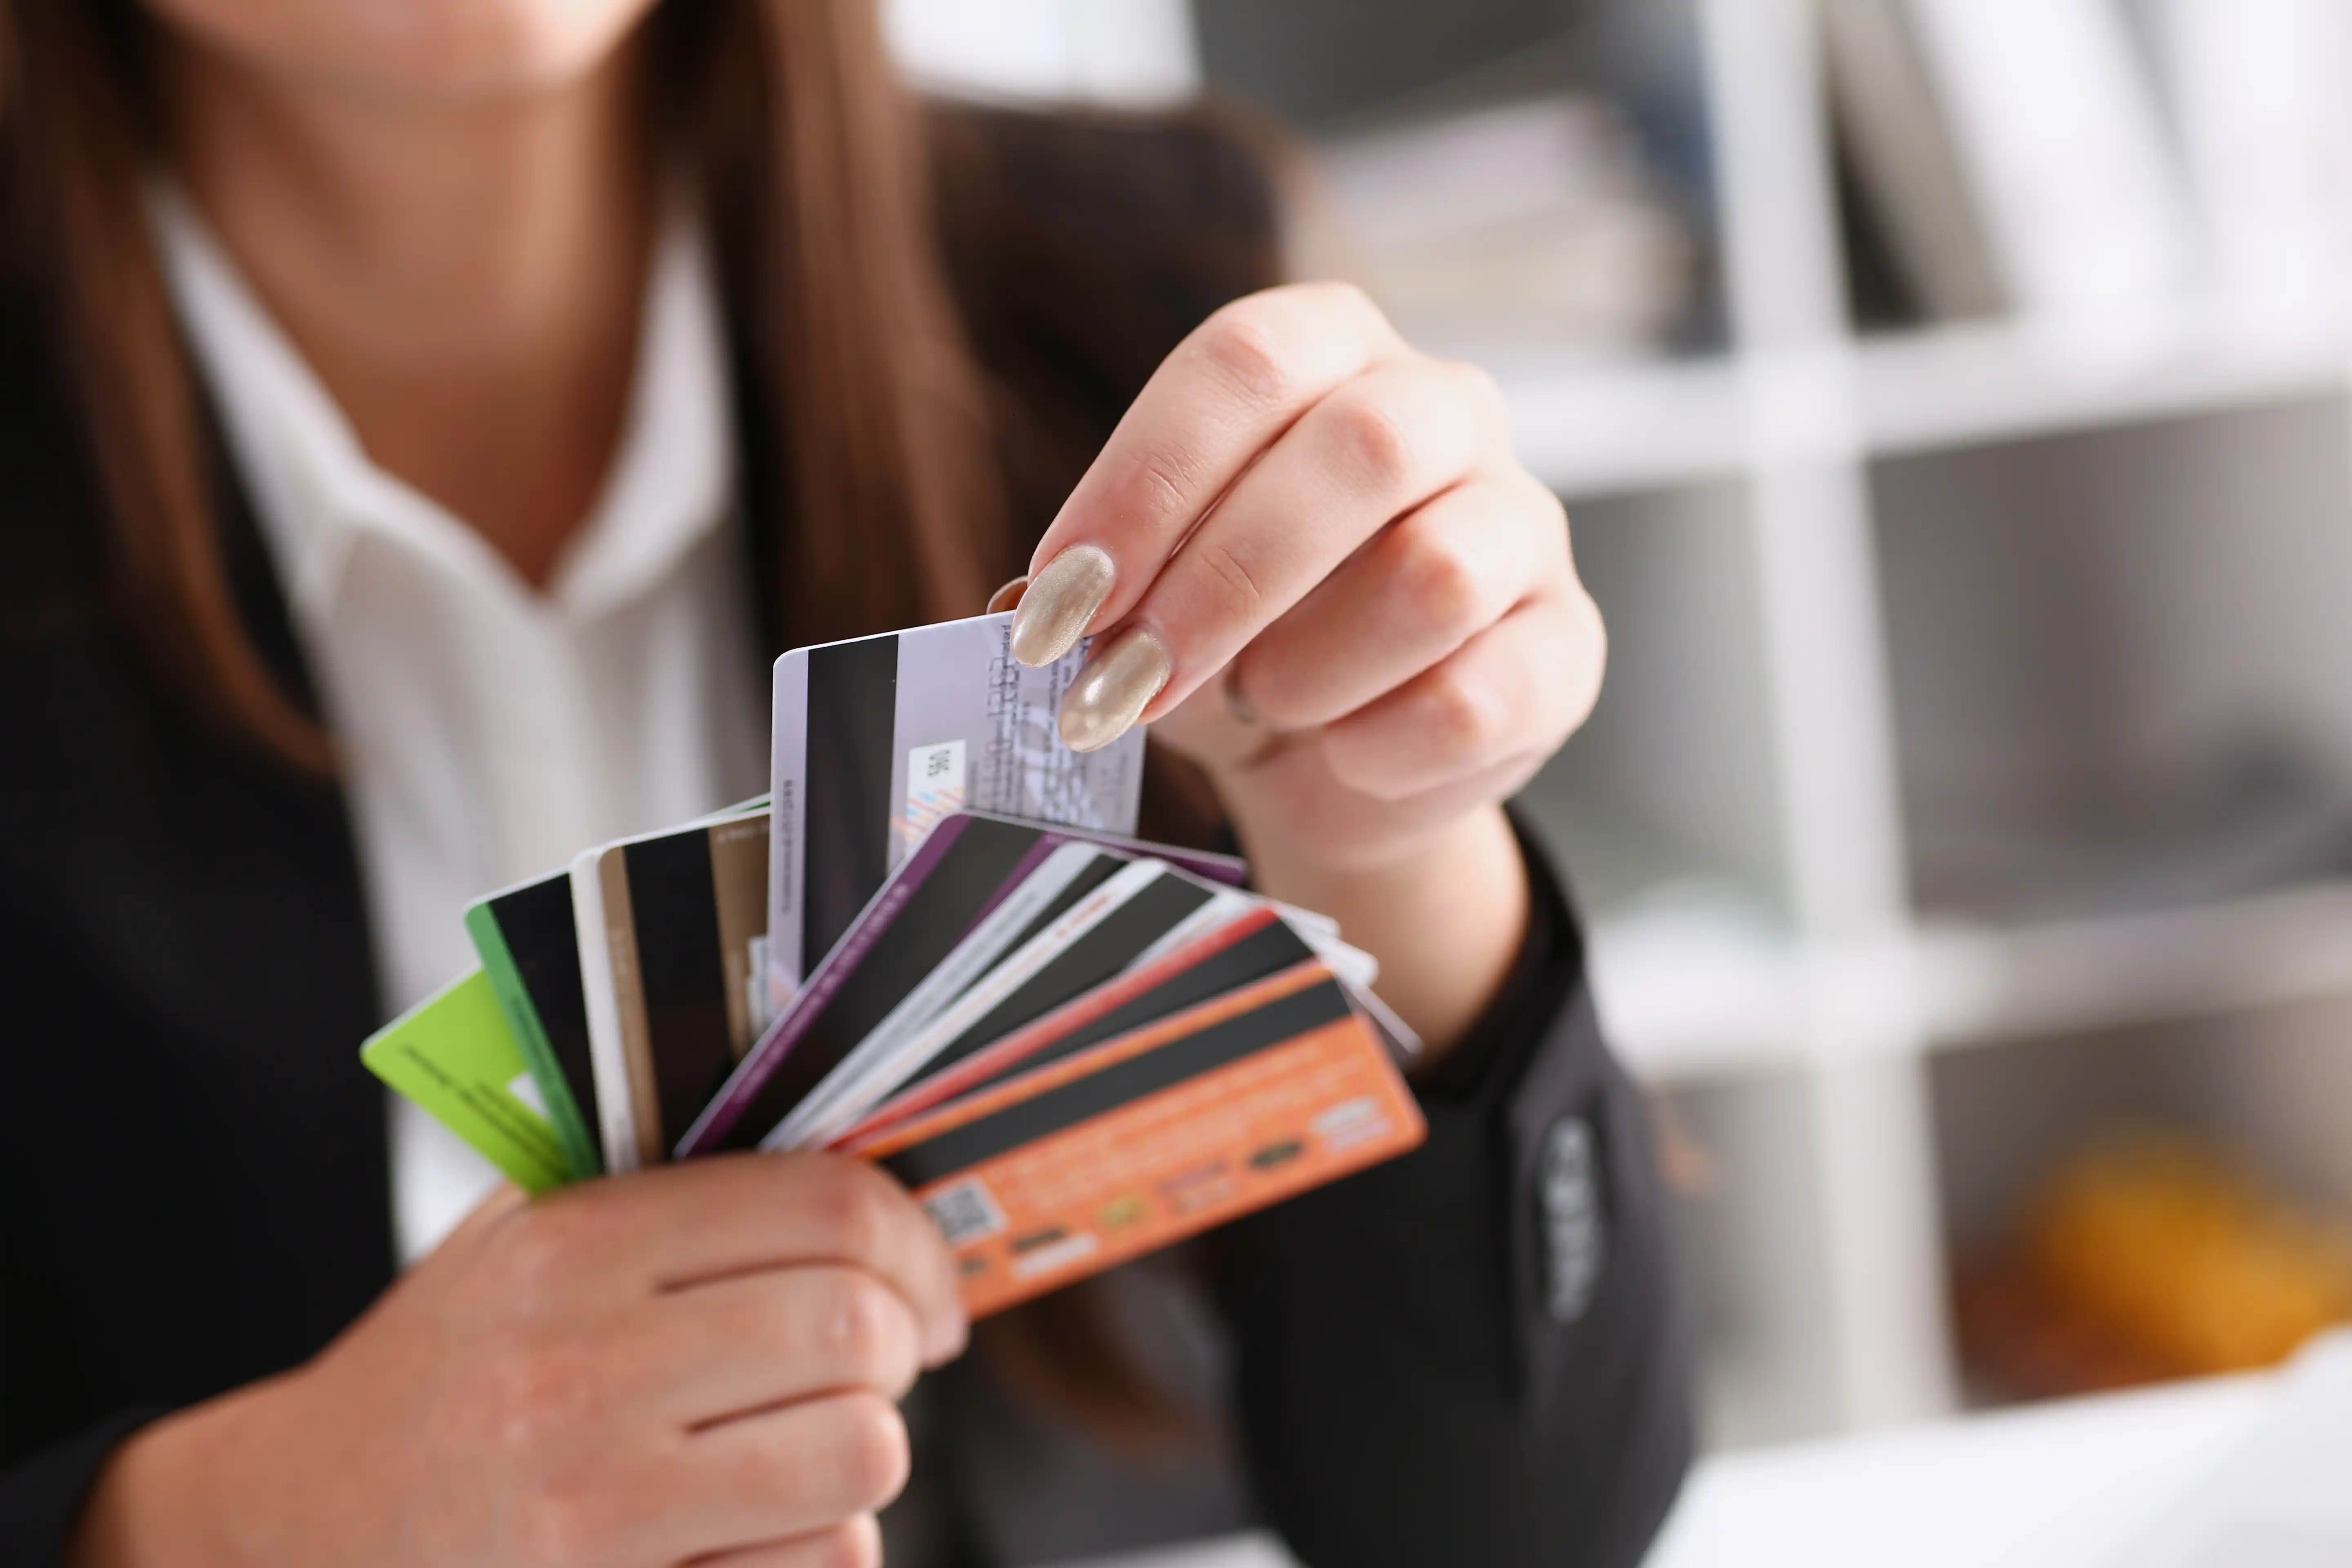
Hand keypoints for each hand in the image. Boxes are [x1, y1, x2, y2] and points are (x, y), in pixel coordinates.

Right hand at [72, 1155, 966, 1567]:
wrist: (292, 1532)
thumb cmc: (441, 1379)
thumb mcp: (516, 1243)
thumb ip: (658, 1188)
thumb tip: (849, 1150)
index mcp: (571, 1245)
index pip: (825, 1204)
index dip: (916, 1241)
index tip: (931, 1282)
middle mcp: (580, 1367)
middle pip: (858, 1325)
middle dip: (905, 1344)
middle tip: (888, 1361)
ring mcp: (593, 1502)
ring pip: (860, 1451)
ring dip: (867, 1449)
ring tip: (819, 1443)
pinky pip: (825, 1561)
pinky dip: (822, 1547)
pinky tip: (759, 1530)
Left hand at [1008, 282, 1602, 1048]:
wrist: (1340, 753)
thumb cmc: (1238, 638)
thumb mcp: (1153, 597)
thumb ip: (1097, 588)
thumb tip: (1027, 604)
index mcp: (1332, 352)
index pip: (1245, 361)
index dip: (1145, 480)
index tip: (1060, 600)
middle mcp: (1446, 409)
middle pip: (1360, 446)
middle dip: (1223, 580)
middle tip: (1130, 680)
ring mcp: (1524, 524)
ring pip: (1436, 570)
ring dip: (1309, 664)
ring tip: (1260, 706)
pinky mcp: (1566, 646)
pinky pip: (1483, 695)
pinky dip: (1383, 747)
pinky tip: (1341, 758)